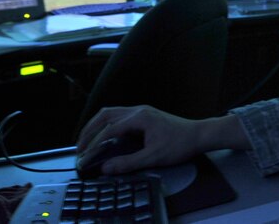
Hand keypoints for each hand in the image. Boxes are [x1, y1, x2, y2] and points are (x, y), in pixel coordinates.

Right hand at [76, 105, 248, 174]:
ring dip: (96, 125)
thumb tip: (106, 168)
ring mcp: (141, 111)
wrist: (199, 134)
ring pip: (111, 113)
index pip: (109, 129)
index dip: (95, 143)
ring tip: (87, 140)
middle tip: (79, 147)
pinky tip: (104, 136)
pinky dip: (106, 124)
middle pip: (105, 115)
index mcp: (139, 117)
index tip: (85, 156)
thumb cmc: (180, 144)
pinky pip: (118, 115)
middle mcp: (138, 110)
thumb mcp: (154, 157)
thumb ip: (128, 162)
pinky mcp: (144, 115)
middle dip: (89, 130)